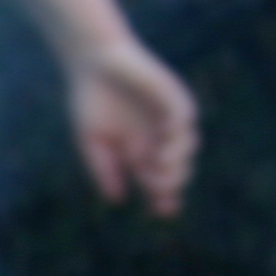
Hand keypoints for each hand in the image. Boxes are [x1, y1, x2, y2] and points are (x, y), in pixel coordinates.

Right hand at [65, 34, 198, 216]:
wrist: (93, 62)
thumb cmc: (90, 101)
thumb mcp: (92, 142)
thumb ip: (104, 169)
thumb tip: (117, 200)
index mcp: (141, 151)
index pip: (158, 180)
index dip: (163, 197)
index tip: (162, 212)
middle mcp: (161, 137)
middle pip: (176, 167)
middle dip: (171, 182)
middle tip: (161, 191)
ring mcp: (170, 117)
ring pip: (186, 145)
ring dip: (177, 161)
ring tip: (163, 171)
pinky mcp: (174, 96)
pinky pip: (183, 118)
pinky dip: (178, 133)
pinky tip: (166, 144)